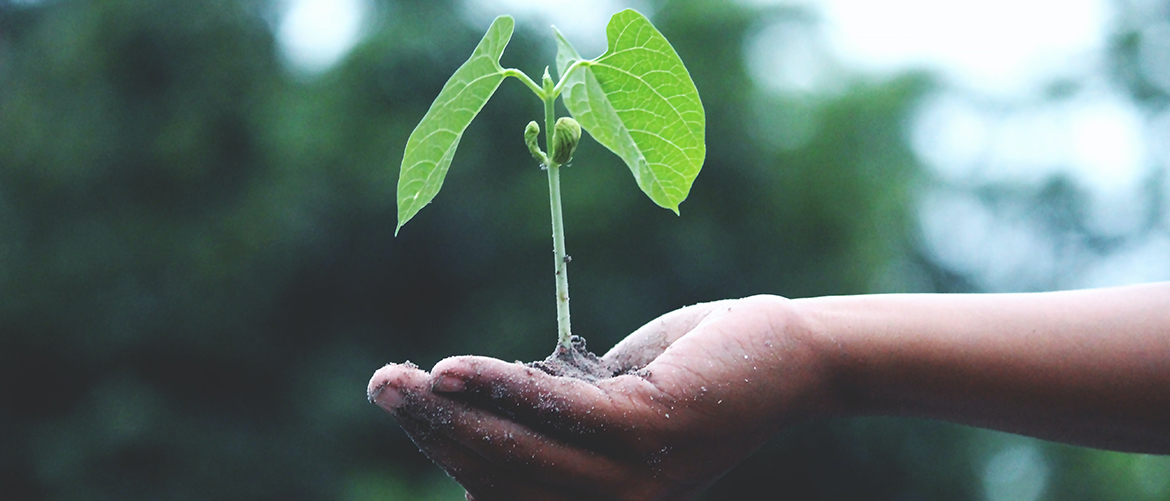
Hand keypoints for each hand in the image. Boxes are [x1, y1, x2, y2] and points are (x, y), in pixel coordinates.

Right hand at [367, 295, 837, 500]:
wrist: (788, 356)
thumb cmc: (695, 372)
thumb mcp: (611, 400)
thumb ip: (554, 416)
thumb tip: (480, 408)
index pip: (503, 489)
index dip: (446, 449)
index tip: (403, 404)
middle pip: (500, 475)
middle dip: (433, 430)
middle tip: (381, 384)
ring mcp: (635, 475)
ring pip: (519, 451)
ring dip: (450, 412)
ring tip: (398, 379)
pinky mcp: (651, 429)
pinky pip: (558, 413)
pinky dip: (500, 389)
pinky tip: (453, 368)